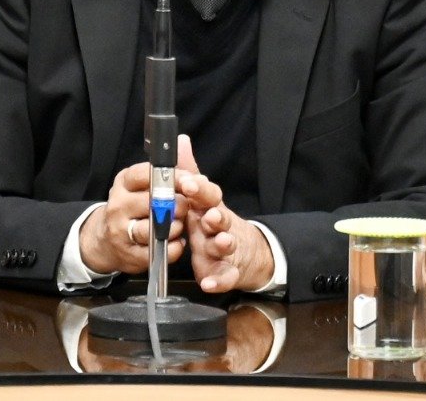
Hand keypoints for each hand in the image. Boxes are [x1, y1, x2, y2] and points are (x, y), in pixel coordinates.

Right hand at [78, 162, 185, 274]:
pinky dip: (174, 247)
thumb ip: (163, 180)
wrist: (105, 241)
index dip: (171, 178)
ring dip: (174, 228)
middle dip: (176, 205)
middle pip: (152, 203)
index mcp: (123, 184)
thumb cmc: (131, 210)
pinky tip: (176, 242)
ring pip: (154, 229)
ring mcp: (121, 232)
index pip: (145, 175)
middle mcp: (118, 206)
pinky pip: (159, 251)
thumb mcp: (139, 187)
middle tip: (184, 208)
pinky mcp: (130, 255)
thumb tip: (189, 177)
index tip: (186, 182)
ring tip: (178, 226)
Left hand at [175, 135, 274, 292]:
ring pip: (226, 245)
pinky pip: (224, 277)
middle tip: (208, 215)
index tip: (188, 183)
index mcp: (211, 207)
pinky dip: (218, 281)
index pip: (208, 195)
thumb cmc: (215, 222)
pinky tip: (209, 284)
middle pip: (221, 218)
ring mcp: (226, 249)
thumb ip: (190, 171)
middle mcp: (220, 226)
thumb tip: (179, 140)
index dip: (199, 189)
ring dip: (222, 243)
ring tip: (218, 242)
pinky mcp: (227, 272)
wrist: (246, 252)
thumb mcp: (201, 198)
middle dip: (216, 216)